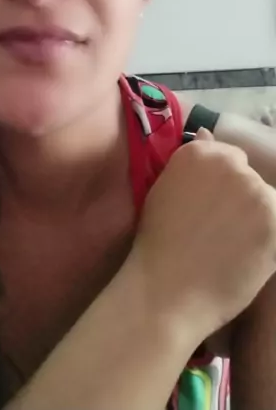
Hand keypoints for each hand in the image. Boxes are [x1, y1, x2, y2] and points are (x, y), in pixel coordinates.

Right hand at [129, 129, 275, 344]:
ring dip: (257, 220)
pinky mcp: (275, 217)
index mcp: (199, 152)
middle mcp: (231, 163)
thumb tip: (207, 133)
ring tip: (234, 246)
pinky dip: (268, 239)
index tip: (212, 209)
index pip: (229, 158)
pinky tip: (248, 256)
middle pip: (249, 178)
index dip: (222, 186)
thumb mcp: (165, 190)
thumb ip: (191, 162)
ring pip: (266, 201)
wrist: (168, 288)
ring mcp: (256, 189)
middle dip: (241, 201)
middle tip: (222, 231)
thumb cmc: (158, 243)